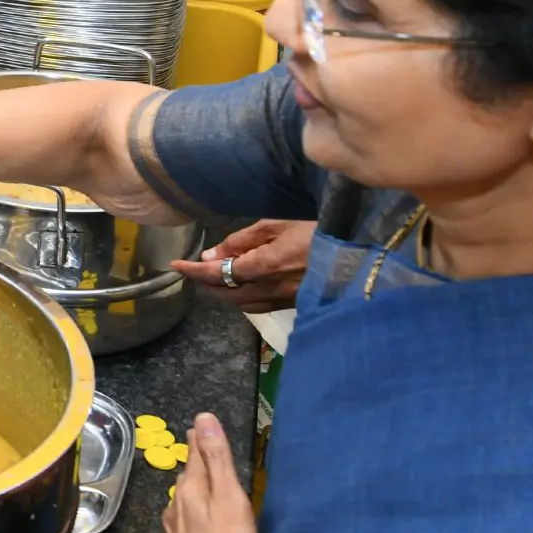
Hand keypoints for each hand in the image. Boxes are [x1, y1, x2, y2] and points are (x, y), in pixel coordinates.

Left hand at [162, 411, 266, 532]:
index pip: (194, 457)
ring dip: (191, 494)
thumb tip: (201, 418)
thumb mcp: (230, 501)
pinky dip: (190, 520)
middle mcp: (174, 512)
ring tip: (202, 488)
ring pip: (182, 507)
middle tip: (204, 454)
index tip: (199, 426)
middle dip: (195, 467)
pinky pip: (182, 530)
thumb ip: (216, 460)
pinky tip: (195, 528)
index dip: (200, 442)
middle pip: (187, 482)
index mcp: (188, 493)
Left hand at [173, 219, 312, 312]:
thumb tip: (211, 255)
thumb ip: (242, 241)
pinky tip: (241, 287)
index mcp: (262, 266)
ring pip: (240, 304)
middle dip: (204, 284)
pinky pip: (257, 306)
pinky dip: (241, 298)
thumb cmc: (317, 233)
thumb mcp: (278, 225)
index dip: (193, 271)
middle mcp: (267, 290)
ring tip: (211, 278)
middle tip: (191, 271)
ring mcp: (280, 302)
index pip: (217, 273)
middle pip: (224, 294)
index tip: (175, 265)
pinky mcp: (291, 307)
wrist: (358, 260)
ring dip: (221, 293)